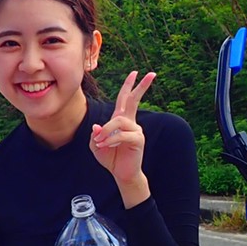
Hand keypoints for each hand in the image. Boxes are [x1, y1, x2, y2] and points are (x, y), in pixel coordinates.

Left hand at [91, 70, 155, 205]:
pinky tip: (105, 146)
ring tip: (100, 142)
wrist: (121, 173)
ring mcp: (136, 130)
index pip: (125, 99)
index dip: (128, 86)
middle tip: (151, 74)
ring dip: (107, 131)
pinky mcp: (138, 140)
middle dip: (141, 86)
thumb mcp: (96, 145)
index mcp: (121, 120)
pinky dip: (110, 140)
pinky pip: (122, 135)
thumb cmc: (110, 158)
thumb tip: (98, 126)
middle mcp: (130, 122)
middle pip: (134, 100)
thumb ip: (95, 134)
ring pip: (119, 121)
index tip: (135, 72)